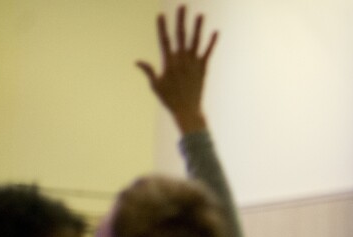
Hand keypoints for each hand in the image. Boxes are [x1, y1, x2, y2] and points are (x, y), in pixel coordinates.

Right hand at [136, 5, 216, 133]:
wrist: (187, 110)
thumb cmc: (169, 99)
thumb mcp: (156, 85)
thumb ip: (149, 71)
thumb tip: (137, 61)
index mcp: (168, 63)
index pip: (164, 40)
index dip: (162, 27)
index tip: (161, 15)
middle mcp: (181, 60)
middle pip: (181, 35)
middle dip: (181, 19)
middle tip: (182, 5)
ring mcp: (193, 64)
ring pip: (196, 41)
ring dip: (198, 27)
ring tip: (200, 14)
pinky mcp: (203, 69)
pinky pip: (207, 53)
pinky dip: (211, 42)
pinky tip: (215, 32)